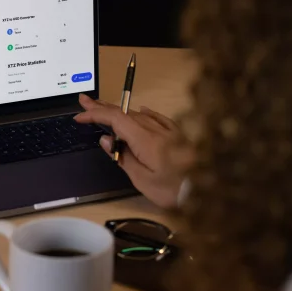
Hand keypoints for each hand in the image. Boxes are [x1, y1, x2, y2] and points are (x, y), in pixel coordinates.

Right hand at [75, 94, 192, 207]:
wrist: (210, 189)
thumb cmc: (174, 189)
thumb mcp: (142, 180)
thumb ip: (123, 157)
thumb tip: (107, 140)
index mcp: (144, 139)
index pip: (114, 118)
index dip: (95, 114)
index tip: (80, 115)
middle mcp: (155, 129)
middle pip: (125, 112)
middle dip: (102, 106)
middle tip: (85, 101)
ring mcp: (168, 130)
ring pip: (139, 114)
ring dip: (120, 110)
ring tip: (106, 109)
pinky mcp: (178, 134)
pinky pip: (157, 117)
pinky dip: (144, 113)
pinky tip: (141, 110)